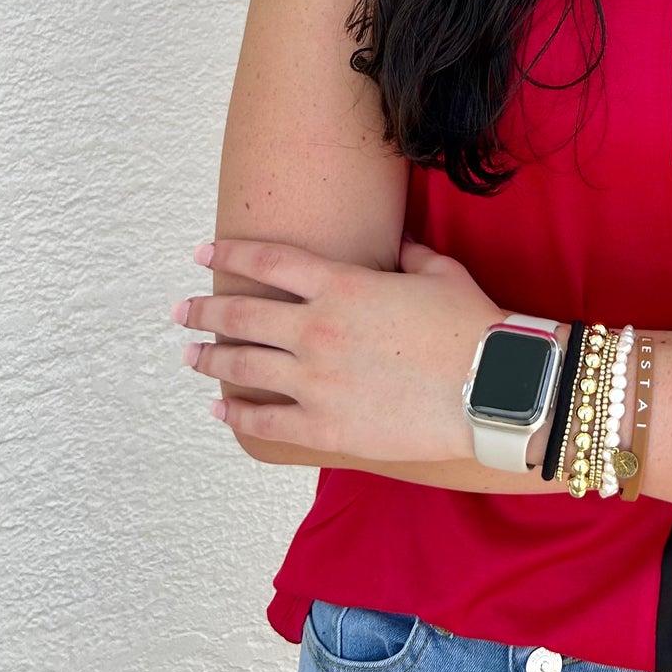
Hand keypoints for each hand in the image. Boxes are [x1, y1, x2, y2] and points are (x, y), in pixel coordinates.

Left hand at [173, 234, 501, 460]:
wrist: (491, 387)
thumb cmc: (471, 325)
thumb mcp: (439, 272)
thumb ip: (408, 254)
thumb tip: (396, 244)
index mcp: (342, 285)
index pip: (268, 262)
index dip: (230, 254)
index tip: (203, 254)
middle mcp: (316, 329)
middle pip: (241, 315)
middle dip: (203, 310)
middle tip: (180, 310)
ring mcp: (315, 381)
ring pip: (242, 367)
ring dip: (209, 359)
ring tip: (190, 355)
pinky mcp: (324, 426)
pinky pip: (264, 421)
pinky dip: (237, 415)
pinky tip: (221, 410)